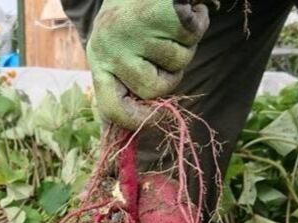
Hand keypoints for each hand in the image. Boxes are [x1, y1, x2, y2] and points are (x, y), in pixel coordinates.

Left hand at [87, 0, 210, 128]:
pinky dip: (198, 23)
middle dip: (171, 76)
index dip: (137, 121)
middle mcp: (110, 46)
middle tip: (167, 53)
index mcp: (99, 60)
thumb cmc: (134, 15)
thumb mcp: (119, 50)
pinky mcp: (155, 13)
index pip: (113, 108)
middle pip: (154, 90)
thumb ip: (125, 85)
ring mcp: (131, 30)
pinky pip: (190, 37)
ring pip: (177, 63)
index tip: (156, 118)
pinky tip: (188, 10)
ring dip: (185, 46)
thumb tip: (126, 135)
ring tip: (171, 25)